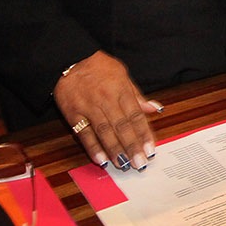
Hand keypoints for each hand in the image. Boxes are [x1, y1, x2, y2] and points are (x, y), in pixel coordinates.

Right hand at [54, 50, 161, 169]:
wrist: (70, 60)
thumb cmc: (100, 67)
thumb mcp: (123, 75)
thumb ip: (137, 96)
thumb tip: (155, 109)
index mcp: (121, 90)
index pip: (135, 115)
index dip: (144, 134)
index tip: (151, 149)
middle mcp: (106, 100)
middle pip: (122, 126)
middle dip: (132, 146)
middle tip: (141, 163)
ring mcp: (89, 108)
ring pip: (104, 132)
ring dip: (115, 150)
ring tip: (124, 165)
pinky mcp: (73, 115)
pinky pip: (84, 133)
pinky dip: (93, 147)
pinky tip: (101, 159)